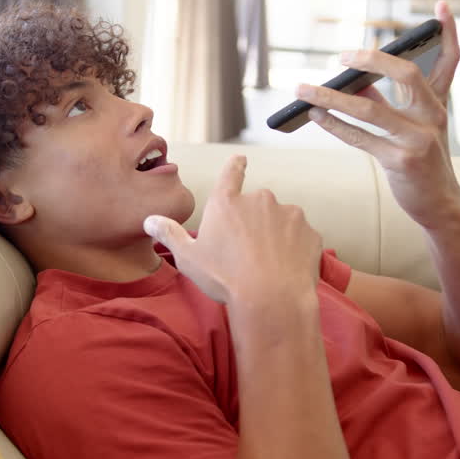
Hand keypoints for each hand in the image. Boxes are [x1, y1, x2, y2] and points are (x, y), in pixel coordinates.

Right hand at [143, 154, 322, 304]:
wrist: (272, 299)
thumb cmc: (225, 278)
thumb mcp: (189, 258)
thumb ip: (170, 235)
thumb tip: (149, 221)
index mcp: (227, 203)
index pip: (231, 173)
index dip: (236, 166)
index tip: (242, 159)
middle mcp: (259, 200)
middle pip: (256, 205)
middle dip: (253, 222)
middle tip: (246, 252)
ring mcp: (289, 214)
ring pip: (281, 221)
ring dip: (276, 235)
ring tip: (268, 265)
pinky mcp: (309, 232)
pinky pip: (301, 238)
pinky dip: (294, 249)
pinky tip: (286, 269)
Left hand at [295, 2, 459, 229]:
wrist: (441, 206)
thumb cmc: (423, 163)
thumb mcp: (414, 129)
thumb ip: (389, 103)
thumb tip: (354, 83)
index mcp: (439, 105)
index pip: (450, 61)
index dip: (450, 33)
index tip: (442, 6)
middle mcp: (433, 116)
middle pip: (405, 74)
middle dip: (371, 59)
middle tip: (342, 57)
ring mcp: (418, 138)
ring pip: (368, 107)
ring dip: (329, 96)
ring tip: (302, 89)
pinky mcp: (401, 160)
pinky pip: (359, 137)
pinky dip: (333, 124)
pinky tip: (315, 115)